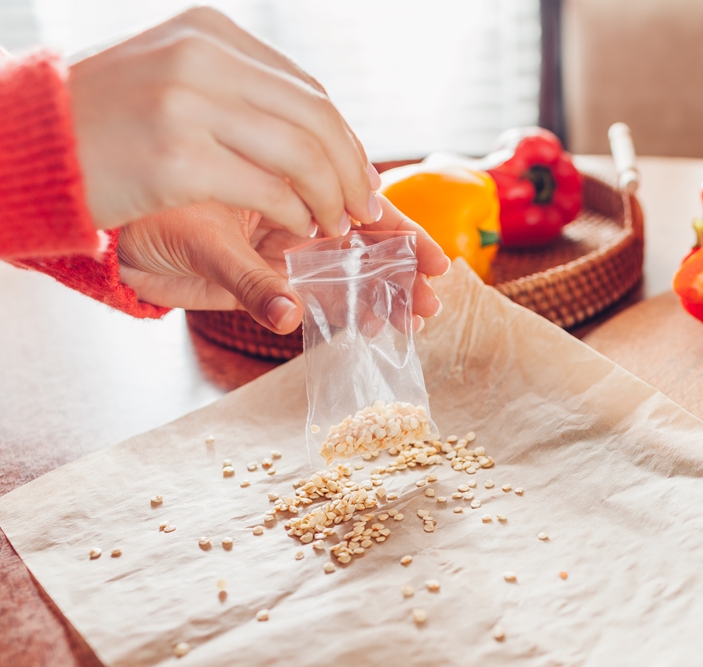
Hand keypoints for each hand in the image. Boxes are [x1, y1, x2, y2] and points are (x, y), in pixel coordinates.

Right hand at [68, 6, 382, 237]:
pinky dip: (296, 215)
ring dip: (331, 197)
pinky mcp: (177, 158)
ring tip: (335, 224)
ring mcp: (189, 104)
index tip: (360, 173)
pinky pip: (269, 190)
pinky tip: (300, 230)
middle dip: (351, 170)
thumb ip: (235, 91)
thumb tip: (310, 129)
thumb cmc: (99, 122)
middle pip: (316, 119)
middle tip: (363, 208)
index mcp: (209, 33)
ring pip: (302, 155)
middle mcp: (203, 57)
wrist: (22, 145)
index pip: (306, 89)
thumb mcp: (170, 78)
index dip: (344, 138)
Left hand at [117, 195, 449, 333]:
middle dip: (404, 271)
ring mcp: (286, 252)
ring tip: (417, 320)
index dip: (402, 233)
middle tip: (432, 300)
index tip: (436, 261)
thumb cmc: (149, 219)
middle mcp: (295, 216)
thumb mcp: (201, 243)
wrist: (112, 246)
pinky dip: (350, 312)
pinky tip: (377, 326)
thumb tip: (290, 316)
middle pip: (366, 242)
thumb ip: (248, 281)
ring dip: (385, 293)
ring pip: (350, 271)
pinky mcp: (272, 284)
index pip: (360, 204)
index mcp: (287, 185)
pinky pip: (320, 298)